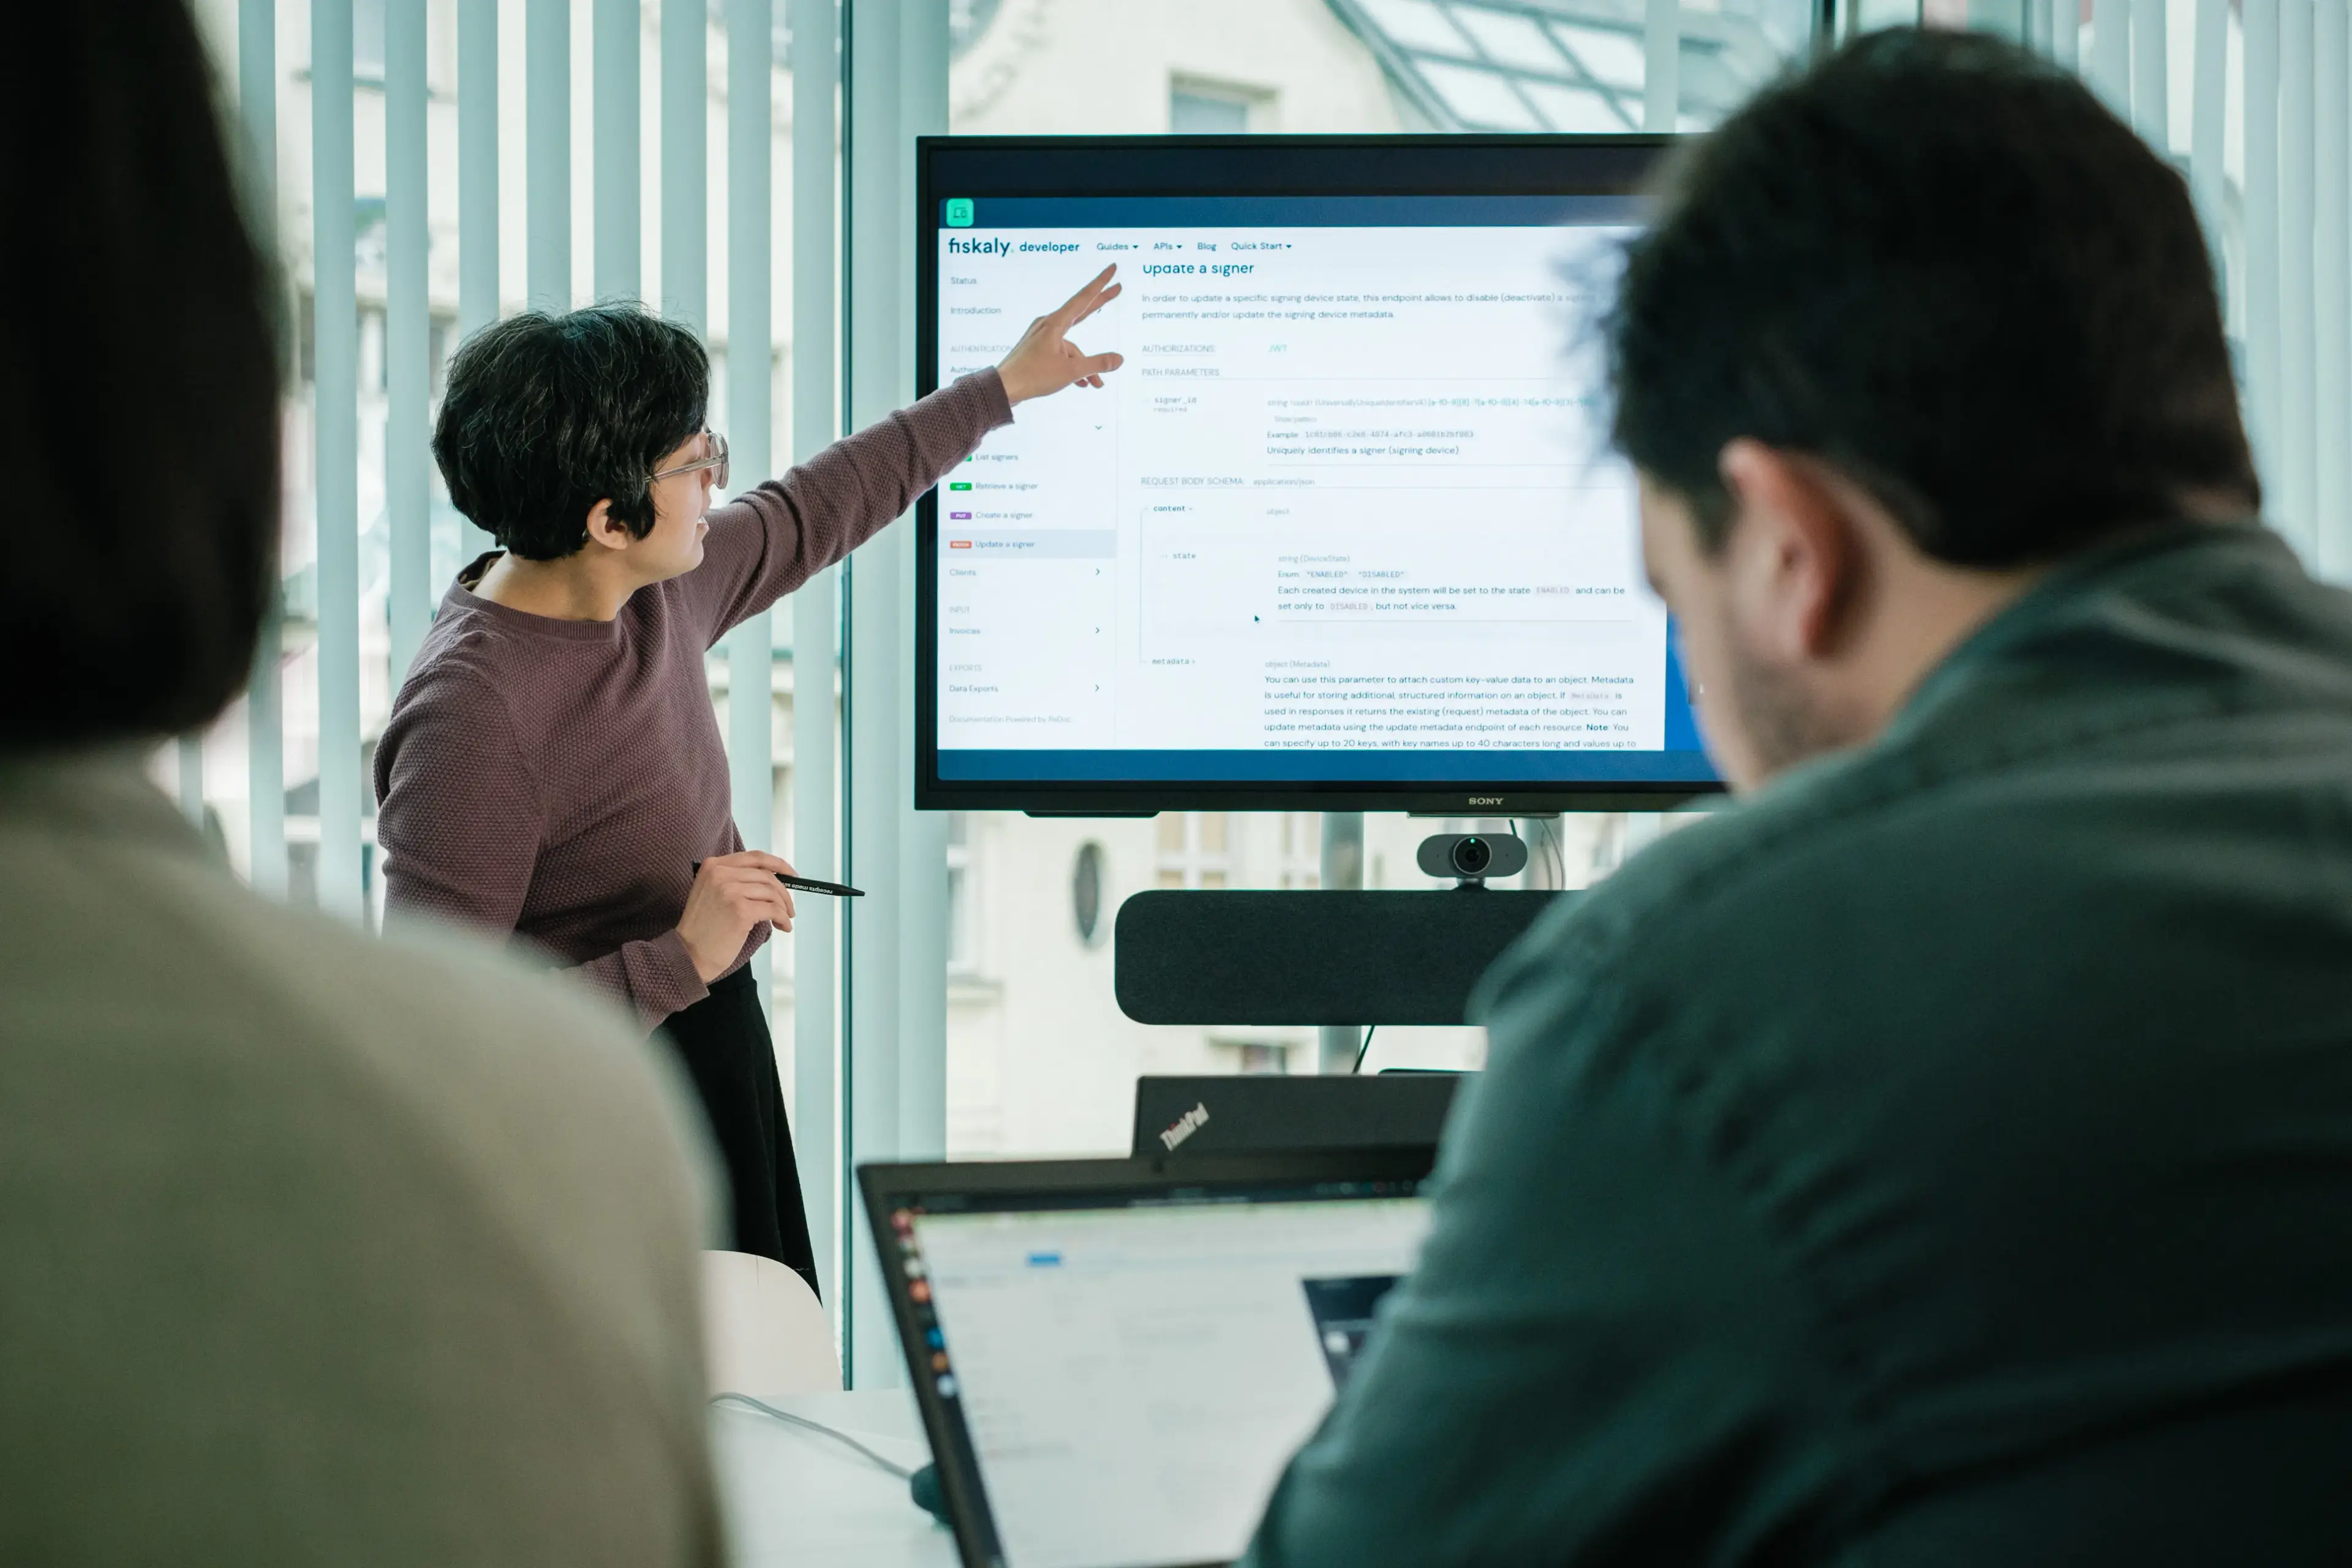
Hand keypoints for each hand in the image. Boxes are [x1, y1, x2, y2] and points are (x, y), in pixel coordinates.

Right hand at [677, 851, 797, 982]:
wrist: (689, 953)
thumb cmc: (703, 928)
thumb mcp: (712, 892)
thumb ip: (735, 880)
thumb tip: (773, 880)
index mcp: (713, 865)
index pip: (754, 857)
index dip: (778, 864)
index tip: (791, 875)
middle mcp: (720, 873)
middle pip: (766, 875)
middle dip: (783, 892)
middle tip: (789, 908)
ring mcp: (730, 890)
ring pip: (772, 892)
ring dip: (784, 908)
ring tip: (784, 920)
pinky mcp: (741, 909)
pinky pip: (773, 910)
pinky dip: (783, 919)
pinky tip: (783, 927)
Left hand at [997, 265, 1124, 404]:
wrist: (1004, 387)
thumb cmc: (1033, 376)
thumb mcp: (1070, 371)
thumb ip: (1097, 364)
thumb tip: (1119, 359)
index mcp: (1055, 323)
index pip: (1084, 298)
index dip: (1101, 283)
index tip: (1112, 269)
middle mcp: (1049, 325)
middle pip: (1081, 311)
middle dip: (1100, 303)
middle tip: (1118, 289)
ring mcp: (1043, 337)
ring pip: (1072, 346)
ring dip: (1085, 364)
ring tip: (1096, 384)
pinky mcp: (1038, 349)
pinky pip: (1062, 354)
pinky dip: (1072, 367)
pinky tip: (1081, 383)